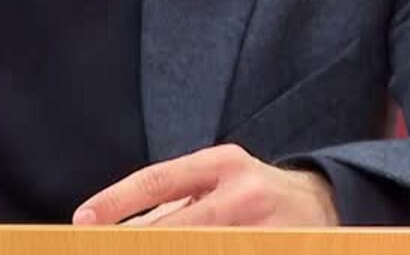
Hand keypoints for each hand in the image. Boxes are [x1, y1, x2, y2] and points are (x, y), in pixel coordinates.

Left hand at [72, 144, 340, 226]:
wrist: (326, 203)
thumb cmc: (255, 192)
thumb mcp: (217, 181)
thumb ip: (173, 202)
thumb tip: (120, 229)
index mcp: (222, 164)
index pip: (157, 179)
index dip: (116, 201)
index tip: (83, 221)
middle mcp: (244, 194)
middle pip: (175, 227)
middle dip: (137, 243)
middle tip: (104, 247)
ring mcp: (265, 230)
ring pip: (198, 248)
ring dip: (166, 252)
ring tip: (139, 250)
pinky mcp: (281, 250)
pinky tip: (187, 253)